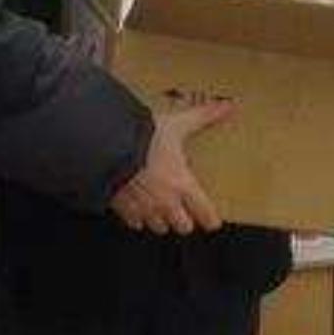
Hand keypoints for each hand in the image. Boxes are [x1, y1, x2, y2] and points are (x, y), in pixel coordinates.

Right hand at [108, 100, 231, 234]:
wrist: (107, 147)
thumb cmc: (144, 138)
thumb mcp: (177, 124)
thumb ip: (203, 117)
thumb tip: (226, 106)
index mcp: (183, 185)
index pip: (206, 215)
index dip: (211, 219)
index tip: (213, 219)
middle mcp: (165, 203)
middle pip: (183, 227)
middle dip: (184, 219)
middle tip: (183, 206)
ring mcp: (144, 209)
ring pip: (159, 227)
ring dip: (161, 218)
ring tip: (159, 204)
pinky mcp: (123, 210)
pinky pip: (135, 222)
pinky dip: (137, 216)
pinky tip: (137, 202)